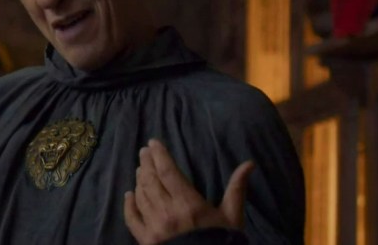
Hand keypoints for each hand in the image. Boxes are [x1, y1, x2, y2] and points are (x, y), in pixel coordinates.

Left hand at [123, 139, 254, 244]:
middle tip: (144, 152)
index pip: (168, 172)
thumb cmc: (221, 240)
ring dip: (139, 180)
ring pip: (141, 196)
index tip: (153, 143)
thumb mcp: (232, 216)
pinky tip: (129, 194)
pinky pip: (132, 219)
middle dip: (146, 163)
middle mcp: (167, 212)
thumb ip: (236, 189)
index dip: (159, 155)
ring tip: (140, 169)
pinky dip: (128, 205)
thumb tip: (249, 164)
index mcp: (188, 204)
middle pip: (151, 180)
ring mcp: (154, 227)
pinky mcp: (145, 240)